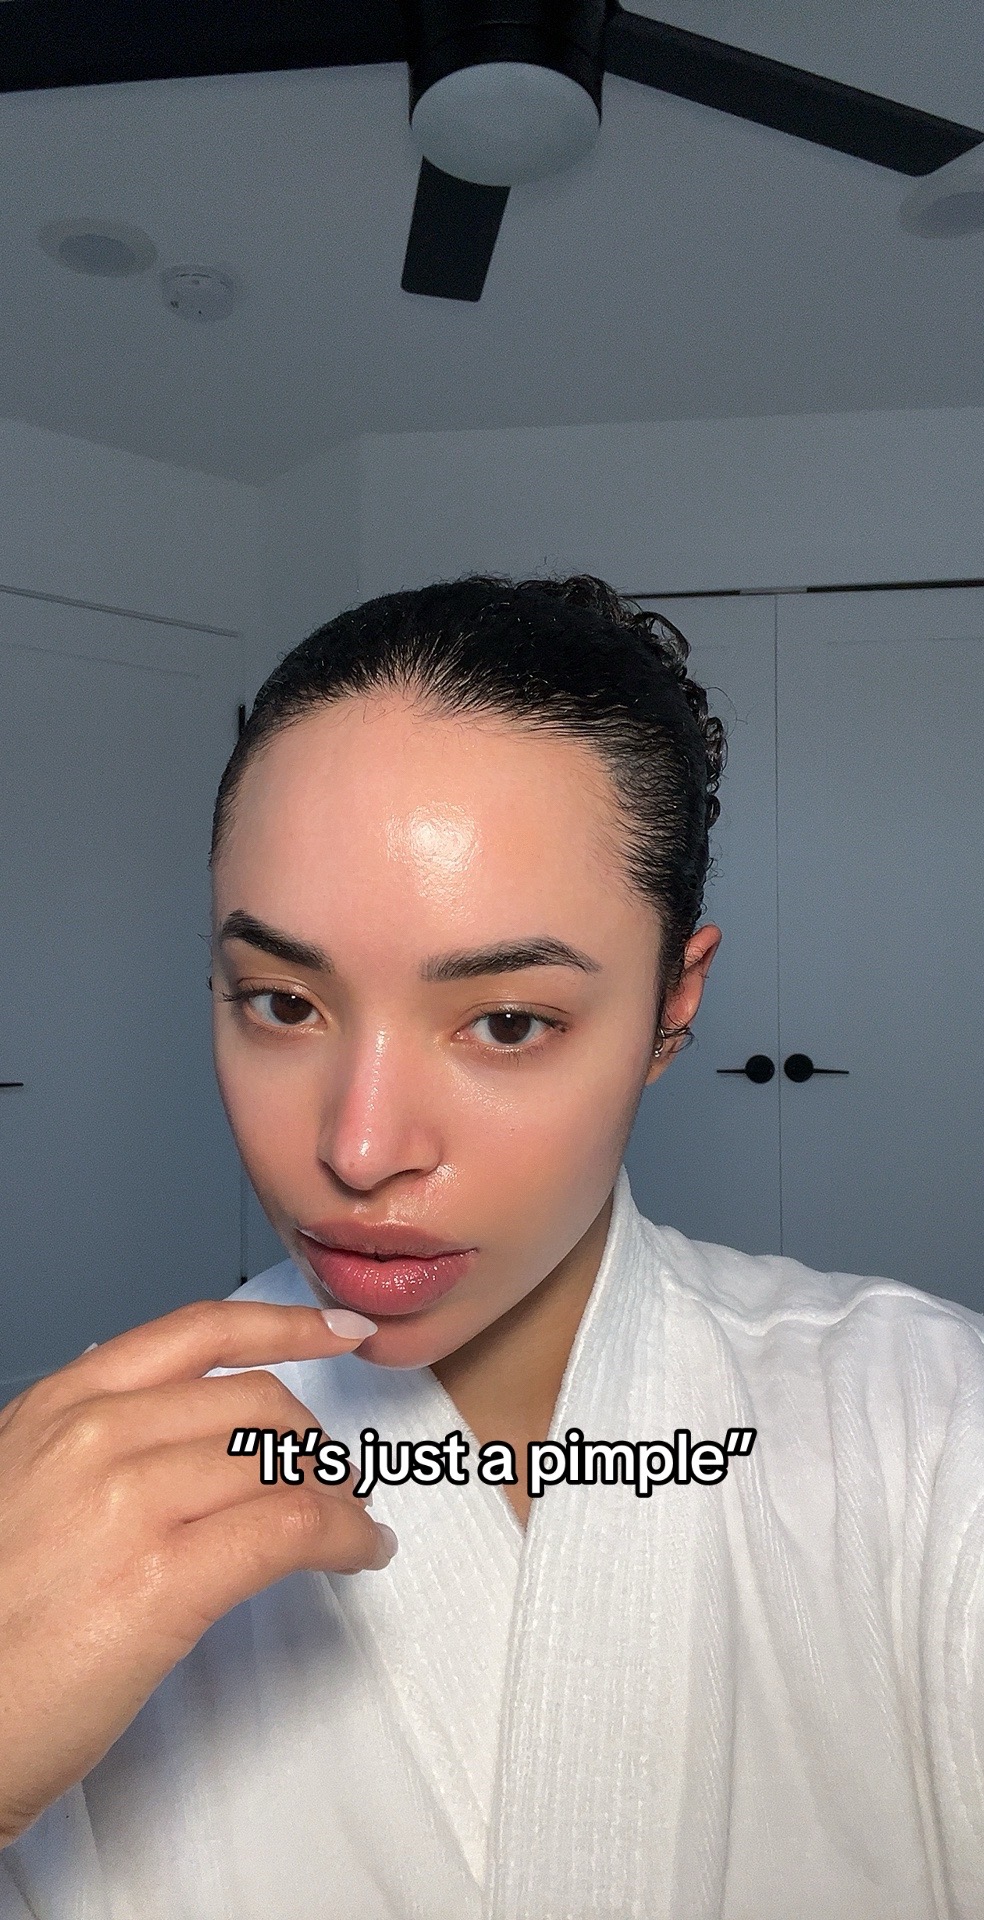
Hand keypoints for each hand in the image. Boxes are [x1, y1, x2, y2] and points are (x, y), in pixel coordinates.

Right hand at [0, 1299, 393, 1848]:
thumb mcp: (19, 1489)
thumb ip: (96, 1445)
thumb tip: (191, 1438)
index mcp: (58, 1406)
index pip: (196, 1332)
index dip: (286, 1326)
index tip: (340, 1331)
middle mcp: (93, 1435)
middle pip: (256, 1402)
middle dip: (312, 1441)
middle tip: (335, 1483)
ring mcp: (128, 1502)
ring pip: (282, 1462)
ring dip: (338, 1493)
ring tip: (350, 1525)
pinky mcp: (163, 1579)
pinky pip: (292, 1528)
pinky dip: (346, 1535)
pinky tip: (359, 1552)